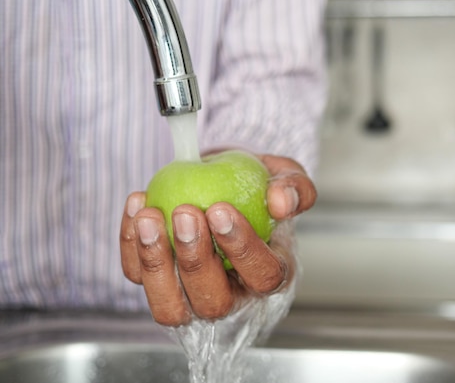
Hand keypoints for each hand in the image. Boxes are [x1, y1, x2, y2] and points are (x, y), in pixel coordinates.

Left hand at [119, 154, 315, 326]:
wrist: (221, 183)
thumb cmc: (256, 186)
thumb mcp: (284, 177)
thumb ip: (294, 187)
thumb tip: (280, 202)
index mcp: (268, 272)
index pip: (263, 277)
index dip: (243, 249)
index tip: (221, 210)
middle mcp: (231, 293)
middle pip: (214, 303)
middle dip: (195, 260)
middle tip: (186, 212)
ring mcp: (190, 293)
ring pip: (169, 307)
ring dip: (155, 264)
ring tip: (150, 216)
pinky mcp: (158, 281)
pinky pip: (137, 275)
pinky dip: (130, 243)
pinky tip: (138, 204)